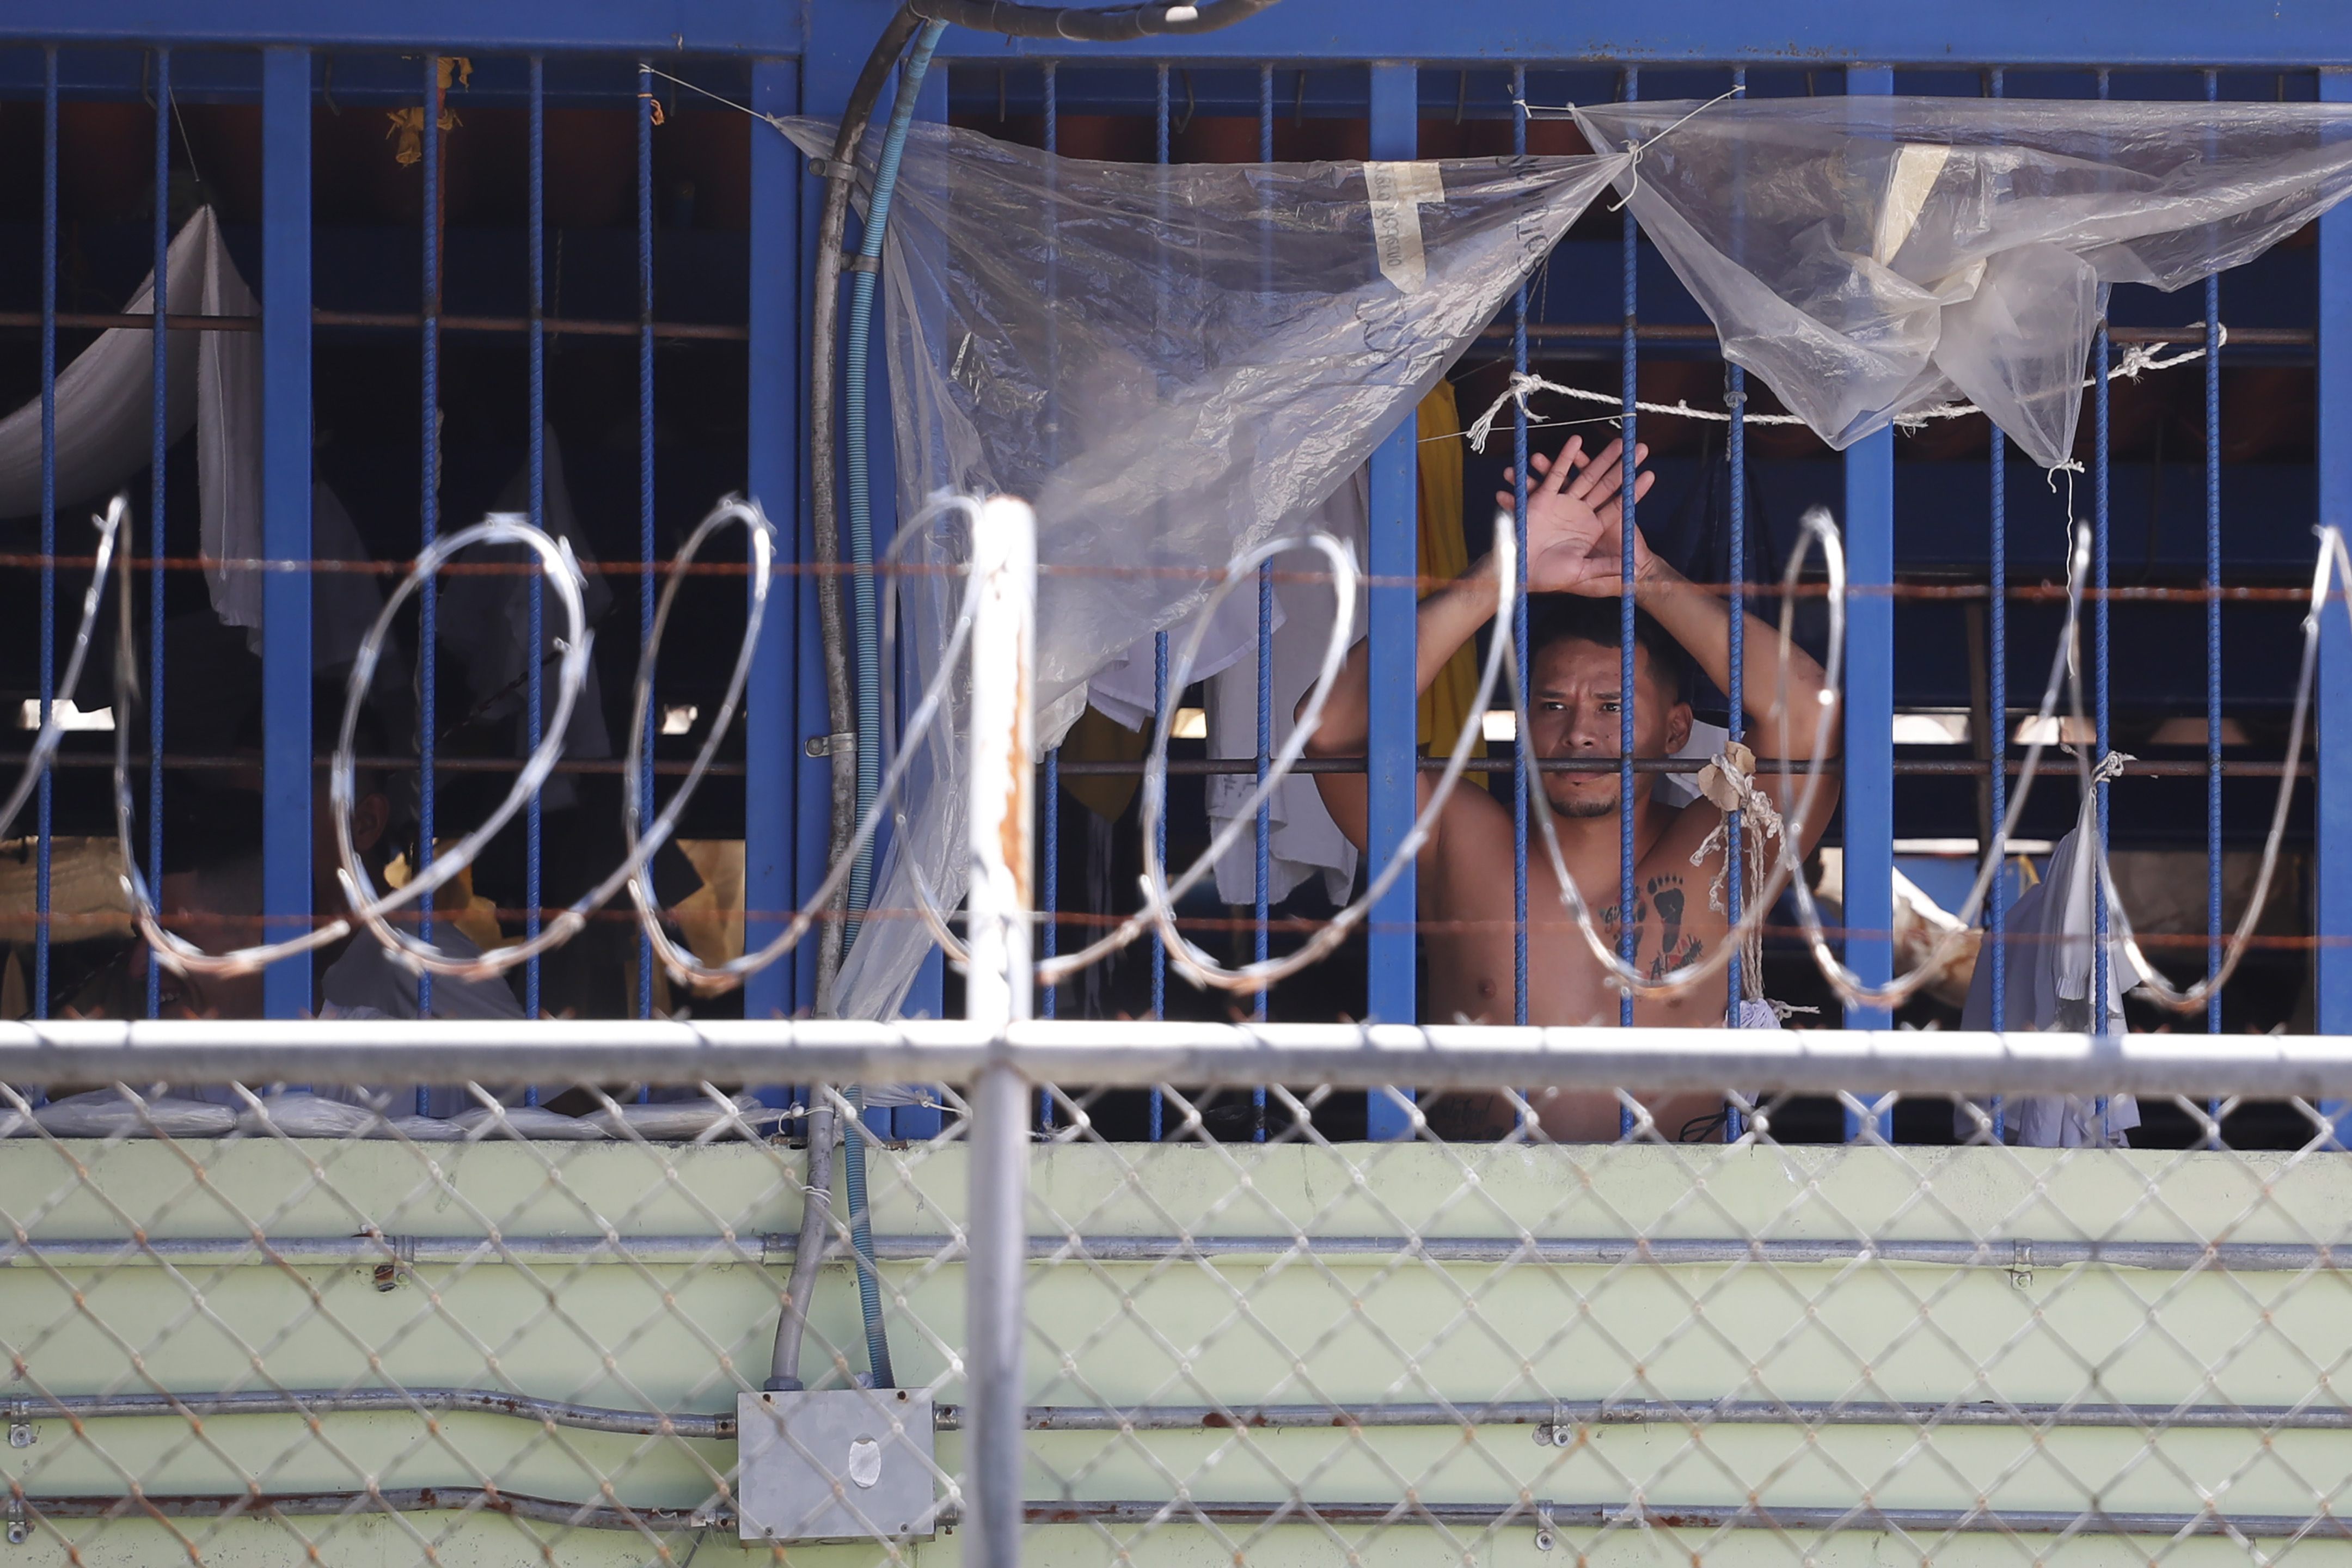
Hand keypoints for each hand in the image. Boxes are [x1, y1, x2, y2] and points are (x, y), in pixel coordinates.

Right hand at [1494, 434, 1656, 595]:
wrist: (1518, 574)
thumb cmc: (1549, 577)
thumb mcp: (1582, 572)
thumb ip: (1606, 567)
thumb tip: (1632, 568)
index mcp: (1592, 528)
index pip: (1618, 505)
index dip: (1634, 491)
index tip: (1650, 475)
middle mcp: (1581, 513)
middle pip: (1607, 485)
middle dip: (1624, 467)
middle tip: (1640, 448)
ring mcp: (1563, 503)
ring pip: (1587, 476)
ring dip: (1602, 458)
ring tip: (1619, 443)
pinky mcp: (1543, 498)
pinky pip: (1556, 474)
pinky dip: (1565, 458)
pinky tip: (1576, 441)